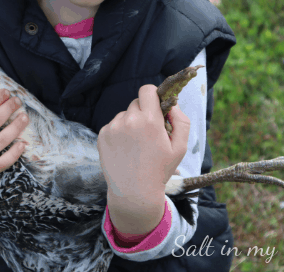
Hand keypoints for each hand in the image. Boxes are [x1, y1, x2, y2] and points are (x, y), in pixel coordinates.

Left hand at [97, 84, 189, 201]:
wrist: (134, 193)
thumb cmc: (159, 170)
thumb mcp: (180, 147)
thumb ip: (181, 120)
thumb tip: (172, 104)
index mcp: (149, 120)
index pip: (147, 90)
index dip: (153, 95)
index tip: (156, 106)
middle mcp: (129, 120)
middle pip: (136, 103)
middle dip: (143, 113)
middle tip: (149, 133)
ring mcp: (113, 127)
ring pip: (124, 115)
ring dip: (130, 123)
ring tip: (136, 146)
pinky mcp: (102, 135)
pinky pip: (113, 125)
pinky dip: (119, 133)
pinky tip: (125, 150)